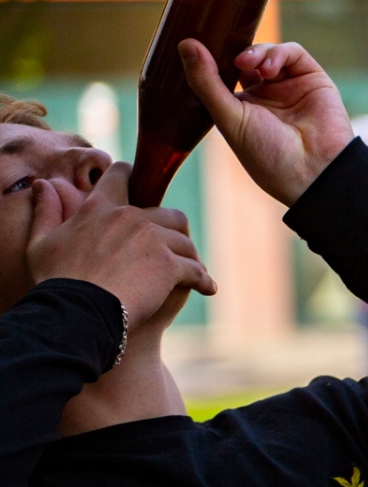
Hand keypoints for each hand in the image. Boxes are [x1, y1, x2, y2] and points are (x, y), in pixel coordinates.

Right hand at [27, 162, 215, 325]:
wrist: (77, 310)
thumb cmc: (56, 281)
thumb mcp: (40, 243)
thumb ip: (46, 211)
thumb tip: (42, 184)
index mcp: (99, 207)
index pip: (121, 176)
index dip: (132, 178)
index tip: (143, 187)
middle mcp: (129, 216)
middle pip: (169, 214)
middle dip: (174, 232)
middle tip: (176, 249)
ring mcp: (153, 239)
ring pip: (185, 242)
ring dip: (190, 258)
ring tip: (193, 272)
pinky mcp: (169, 265)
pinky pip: (196, 270)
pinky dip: (203, 280)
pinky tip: (208, 289)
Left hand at [180, 40, 352, 205]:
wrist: (314, 172)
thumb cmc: (269, 156)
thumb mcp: (228, 119)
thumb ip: (206, 82)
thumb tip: (185, 44)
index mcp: (244, 108)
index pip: (225, 73)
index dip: (214, 59)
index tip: (200, 48)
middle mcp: (268, 96)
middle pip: (247, 58)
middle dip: (235, 53)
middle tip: (231, 60)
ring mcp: (291, 87)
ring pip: (269, 52)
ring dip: (257, 51)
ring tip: (248, 64)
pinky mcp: (313, 80)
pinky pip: (294, 53)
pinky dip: (279, 53)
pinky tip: (269, 68)